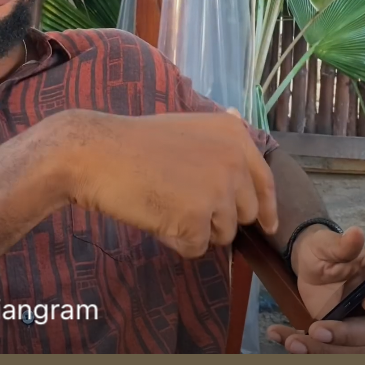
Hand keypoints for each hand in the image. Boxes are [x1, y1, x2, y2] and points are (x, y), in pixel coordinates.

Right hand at [62, 108, 277, 259]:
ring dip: (196, 230)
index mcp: (235, 136)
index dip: (266, 208)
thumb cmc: (136, 142)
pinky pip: (196, 248)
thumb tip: (240, 117)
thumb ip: (218, 135)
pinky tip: (156, 218)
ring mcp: (218, 191)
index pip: (265, 182)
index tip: (266, 225)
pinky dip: (176, 241)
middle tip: (183, 202)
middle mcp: (234, 162)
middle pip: (246, 214)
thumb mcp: (188, 125)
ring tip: (165, 206)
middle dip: (219, 218)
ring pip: (222, 234)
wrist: (98, 153)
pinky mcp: (197, 219)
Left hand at [267, 225, 364, 353]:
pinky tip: (278, 336)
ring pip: (348, 351)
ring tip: (292, 342)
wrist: (306, 264)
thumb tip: (356, 233)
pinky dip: (300, 347)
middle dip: (345, 336)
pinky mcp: (335, 341)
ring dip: (320, 351)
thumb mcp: (328, 244)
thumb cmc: (324, 250)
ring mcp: (356, 330)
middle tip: (316, 330)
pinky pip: (323, 352)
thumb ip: (342, 245)